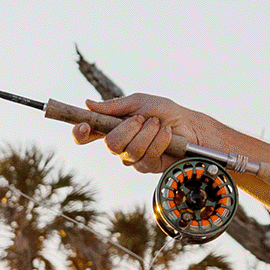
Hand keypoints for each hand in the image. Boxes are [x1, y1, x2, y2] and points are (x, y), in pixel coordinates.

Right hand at [70, 92, 207, 175]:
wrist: (190, 125)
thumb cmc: (165, 112)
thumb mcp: (139, 102)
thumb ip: (114, 106)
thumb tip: (88, 103)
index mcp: (112, 127)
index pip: (87, 134)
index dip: (80, 132)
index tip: (84, 125)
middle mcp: (120, 145)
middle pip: (111, 144)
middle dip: (129, 128)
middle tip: (143, 119)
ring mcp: (133, 158)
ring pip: (130, 151)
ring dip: (147, 133)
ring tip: (158, 124)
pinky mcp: (148, 166)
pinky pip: (148, 156)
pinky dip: (159, 140)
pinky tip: (167, 134)